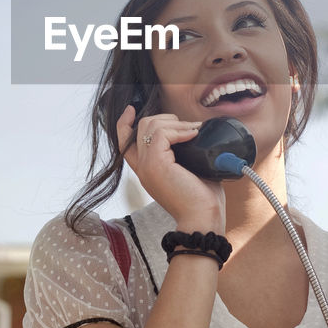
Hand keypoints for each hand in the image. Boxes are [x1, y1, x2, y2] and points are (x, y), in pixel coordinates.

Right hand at [116, 105, 224, 231]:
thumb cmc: (202, 199)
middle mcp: (143, 167)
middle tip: (188, 127)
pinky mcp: (156, 164)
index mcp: (147, 170)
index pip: (124, 142)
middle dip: (165, 118)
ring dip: (176, 123)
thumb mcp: (191, 170)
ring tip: (195, 131)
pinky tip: (194, 135)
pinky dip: (180, 129)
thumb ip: (185, 152)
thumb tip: (197, 132)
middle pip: (141, 127)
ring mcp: (147, 165)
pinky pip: (162, 133)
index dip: (124, 123)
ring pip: (151, 126)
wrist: (202, 218)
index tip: (132, 109)